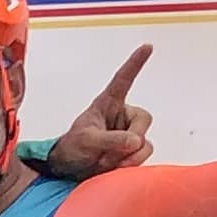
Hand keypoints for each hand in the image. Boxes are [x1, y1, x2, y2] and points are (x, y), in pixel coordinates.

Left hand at [46, 44, 154, 176]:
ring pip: (145, 144)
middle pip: (144, 122)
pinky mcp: (132, 152)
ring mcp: (129, 134)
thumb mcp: (86, 141)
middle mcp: (123, 116)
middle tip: (108, 152)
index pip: (123, 80)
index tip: (147, 46)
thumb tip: (135, 141)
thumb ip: (110, 139)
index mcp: (108, 104)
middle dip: (129, 141)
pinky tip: (112, 168)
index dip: (135, 63)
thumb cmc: (72, 149)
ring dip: (126, 158)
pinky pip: (142, 157)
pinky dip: (129, 165)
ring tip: (104, 162)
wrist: (69, 170)